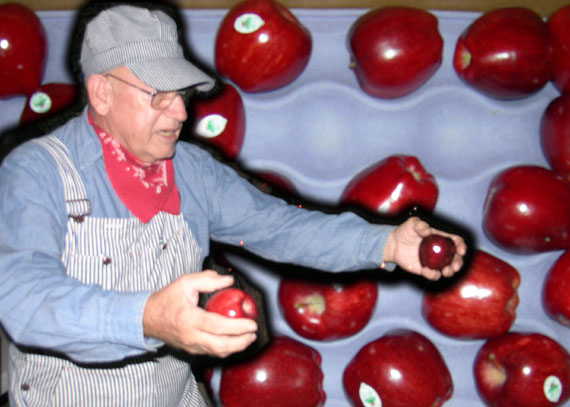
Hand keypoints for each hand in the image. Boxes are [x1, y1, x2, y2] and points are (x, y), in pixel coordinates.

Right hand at [143, 270, 257, 357]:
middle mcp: (191, 336)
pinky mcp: (191, 350)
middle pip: (221, 346)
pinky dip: (226, 349)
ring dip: (236, 348)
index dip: (237, 327)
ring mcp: (191, 346)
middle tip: (253, 334)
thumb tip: (228, 280)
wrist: (147, 318)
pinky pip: (212, 353)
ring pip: (217, 353)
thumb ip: (208, 279)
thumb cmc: (166, 299)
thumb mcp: (185, 282)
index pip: (218, 327)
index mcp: (190, 319)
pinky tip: (234, 341)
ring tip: (248, 338)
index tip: (251, 323)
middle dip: (241, 342)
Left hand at [383, 216, 466, 279]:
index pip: (455, 242)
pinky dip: (432, 275)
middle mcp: (440, 251)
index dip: (461, 246)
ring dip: (450, 272)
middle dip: (458, 263)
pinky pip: (434, 275)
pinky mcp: (426, 270)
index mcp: (440, 239)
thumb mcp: (412, 224)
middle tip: (454, 266)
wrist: (393, 244)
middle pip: (455, 258)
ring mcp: (434, 261)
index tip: (461, 251)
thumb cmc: (404, 231)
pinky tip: (425, 270)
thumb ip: (420, 225)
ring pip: (447, 269)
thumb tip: (428, 232)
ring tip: (445, 271)